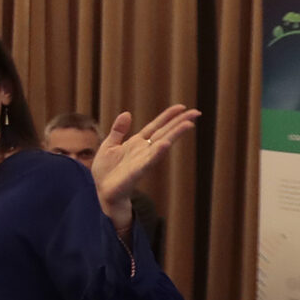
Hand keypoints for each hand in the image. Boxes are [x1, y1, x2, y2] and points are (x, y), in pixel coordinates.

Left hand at [92, 105, 198, 232]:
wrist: (102, 192)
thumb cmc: (106, 171)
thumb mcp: (109, 145)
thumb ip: (118, 130)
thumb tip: (127, 113)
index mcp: (137, 143)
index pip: (156, 126)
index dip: (168, 116)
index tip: (182, 107)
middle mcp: (144, 150)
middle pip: (165, 133)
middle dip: (179, 122)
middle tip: (196, 112)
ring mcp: (142, 160)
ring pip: (162, 145)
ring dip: (175, 135)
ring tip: (188, 124)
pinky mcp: (137, 172)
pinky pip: (149, 161)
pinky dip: (157, 153)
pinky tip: (165, 144)